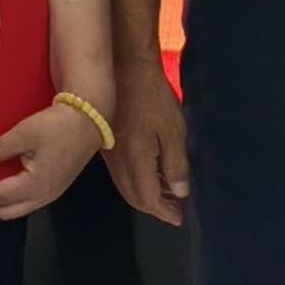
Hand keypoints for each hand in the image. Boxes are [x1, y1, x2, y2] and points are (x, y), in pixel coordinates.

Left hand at [0, 101, 106, 219]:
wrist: (90, 119)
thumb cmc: (57, 125)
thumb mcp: (24, 133)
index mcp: (36, 184)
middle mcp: (45, 194)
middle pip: (9, 210)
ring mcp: (53, 192)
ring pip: (20, 207)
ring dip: (1, 202)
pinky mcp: (57, 185)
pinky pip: (29, 199)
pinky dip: (14, 196)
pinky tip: (5, 181)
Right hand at [103, 62, 190, 226]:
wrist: (124, 68)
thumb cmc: (152, 97)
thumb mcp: (173, 130)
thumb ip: (175, 163)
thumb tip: (179, 191)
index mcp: (135, 160)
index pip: (147, 198)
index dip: (164, 211)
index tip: (178, 216)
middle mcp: (117, 162)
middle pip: (133, 196)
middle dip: (154, 207)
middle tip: (173, 208)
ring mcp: (108, 153)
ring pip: (124, 186)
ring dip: (144, 195)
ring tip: (165, 193)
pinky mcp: (105, 143)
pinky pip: (119, 174)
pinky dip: (134, 182)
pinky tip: (148, 174)